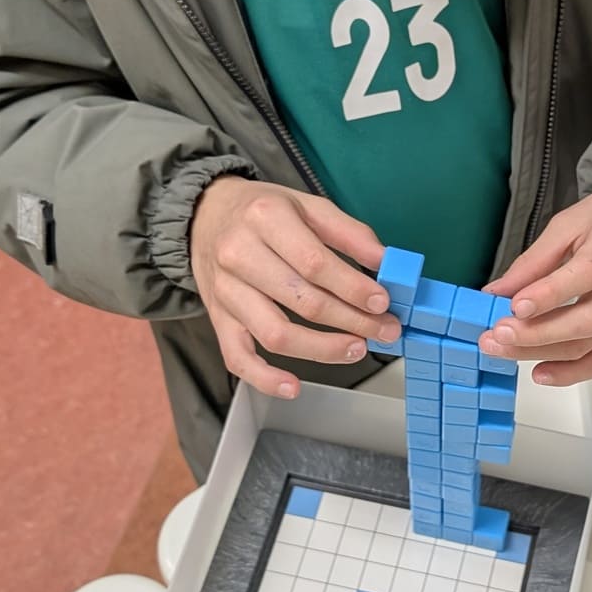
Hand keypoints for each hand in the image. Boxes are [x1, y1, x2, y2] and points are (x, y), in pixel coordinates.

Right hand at [189, 176, 398, 397]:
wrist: (204, 215)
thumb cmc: (262, 211)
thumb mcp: (307, 205)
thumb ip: (349, 232)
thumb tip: (386, 262)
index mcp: (266, 218)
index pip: (315, 263)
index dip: (352, 288)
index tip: (382, 302)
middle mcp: (239, 255)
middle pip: (302, 301)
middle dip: (352, 321)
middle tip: (384, 329)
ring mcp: (226, 291)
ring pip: (276, 334)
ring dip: (322, 350)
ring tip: (355, 349)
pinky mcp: (217, 318)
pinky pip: (237, 357)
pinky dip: (265, 378)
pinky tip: (293, 386)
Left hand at [479, 178, 591, 386]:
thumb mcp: (569, 222)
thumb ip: (534, 260)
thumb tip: (497, 292)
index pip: (588, 273)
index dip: (550, 294)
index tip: (515, 306)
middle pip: (588, 318)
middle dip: (537, 333)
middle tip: (497, 334)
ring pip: (590, 342)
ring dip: (542, 352)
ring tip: (502, 348)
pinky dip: (571, 372)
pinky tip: (540, 372)